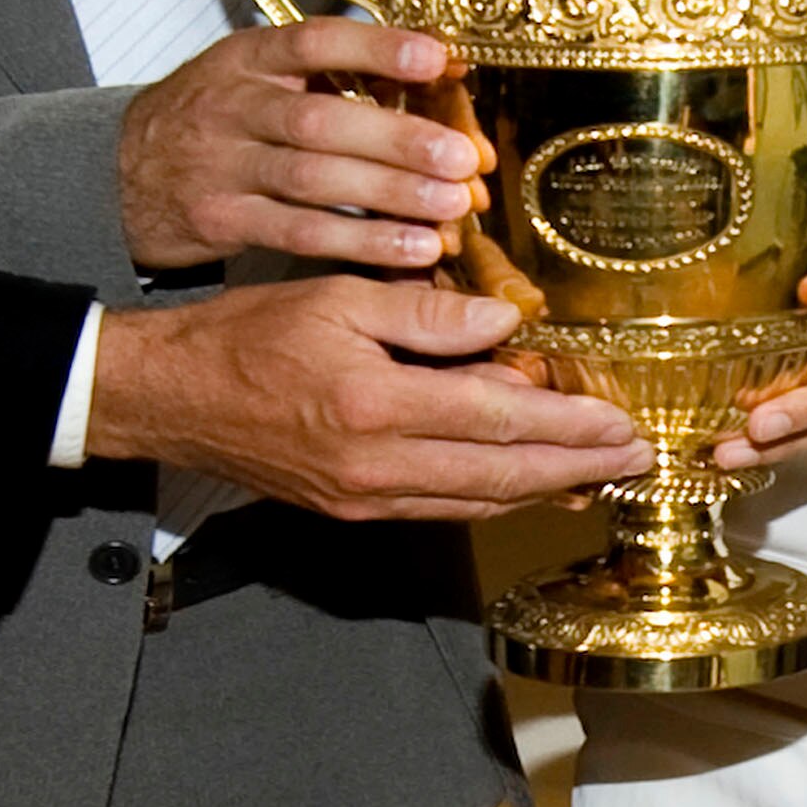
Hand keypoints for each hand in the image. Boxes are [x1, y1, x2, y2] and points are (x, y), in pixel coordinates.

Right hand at [91, 278, 652, 520]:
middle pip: (501, 476)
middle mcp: (376, 465)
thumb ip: (424, 313)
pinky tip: (524, 486)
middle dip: (577, 469)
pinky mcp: (351, 508)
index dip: (569, 427)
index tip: (620, 422)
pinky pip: (441, 510)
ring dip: (544, 491)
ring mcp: (364, 496)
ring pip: (476, 502)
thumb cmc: (245, 338)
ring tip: (598, 475)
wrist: (172, 399)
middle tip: (635, 459)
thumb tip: (503, 326)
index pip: (498, 420)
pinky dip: (492, 499)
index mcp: (376, 404)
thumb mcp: (337, 297)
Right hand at [117, 23, 487, 272]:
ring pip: (313, 180)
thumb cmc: (209, 120)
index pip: (314, 40)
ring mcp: (222, 166)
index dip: (377, 48)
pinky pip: (299, 233)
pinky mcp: (221, 220)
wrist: (116, 172)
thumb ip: (329, 71)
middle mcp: (232, 106)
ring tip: (450, 205)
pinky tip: (412, 249)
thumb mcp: (252, 74)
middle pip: (320, 119)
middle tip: (462, 157)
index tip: (438, 60)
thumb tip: (440, 68)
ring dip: (389, 195)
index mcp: (247, 57)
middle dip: (397, 139)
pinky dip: (360, 242)